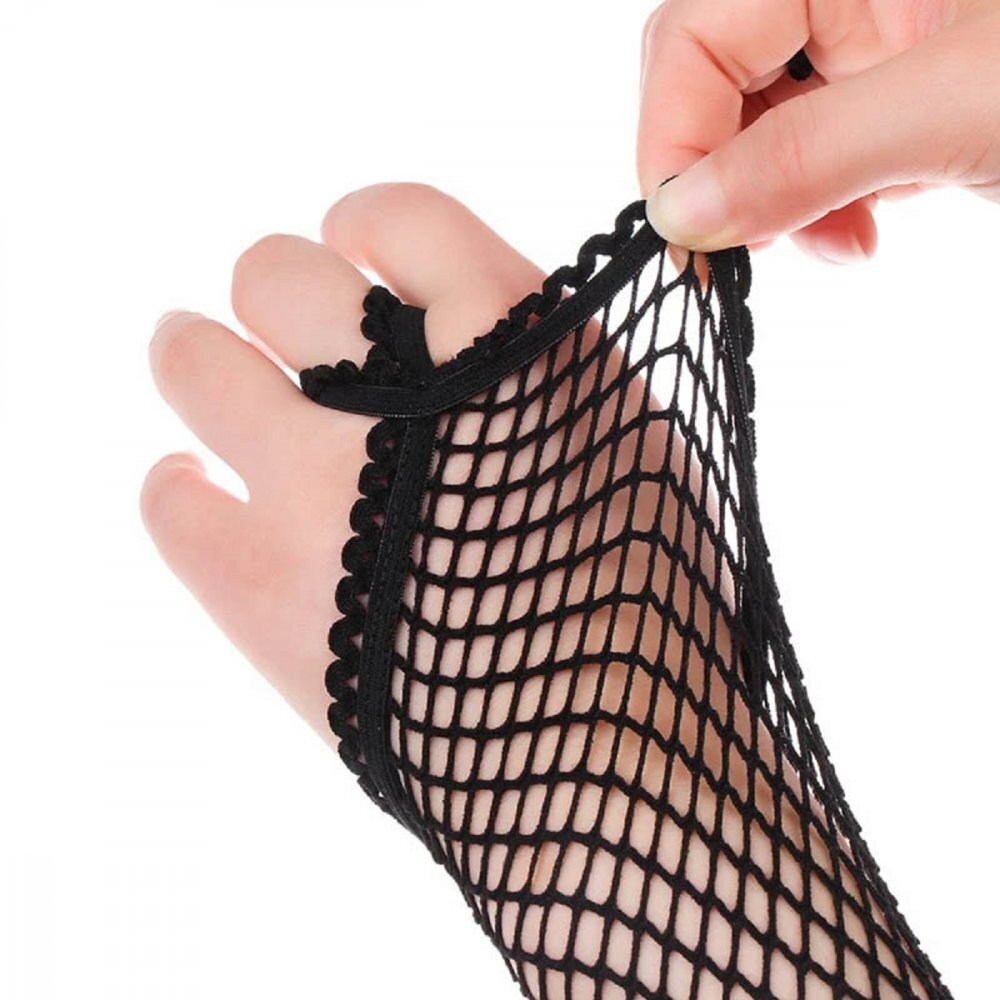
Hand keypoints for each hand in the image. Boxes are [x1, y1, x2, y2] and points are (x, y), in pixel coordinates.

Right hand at [638, 0, 999, 259]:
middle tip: (744, 245)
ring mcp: (873, 54)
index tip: (684, 234)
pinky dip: (818, 212)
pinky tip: (859, 236)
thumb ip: (809, 153)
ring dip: (774, 207)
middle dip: (722, 176)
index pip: (695, 37)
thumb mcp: (953, 108)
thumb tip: (679, 213)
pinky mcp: (896, 109)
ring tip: (836, 244)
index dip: (674, 138)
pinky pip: (813, 161)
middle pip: (715, 84)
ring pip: (758, 132)